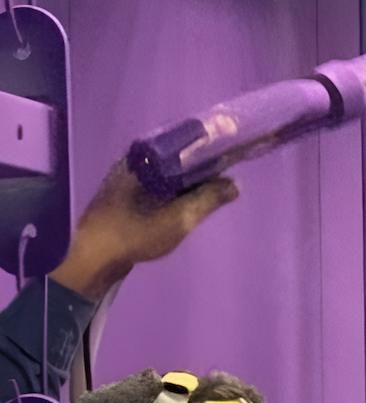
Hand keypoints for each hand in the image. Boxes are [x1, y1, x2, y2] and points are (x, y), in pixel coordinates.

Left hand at [51, 161, 238, 300]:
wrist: (93, 258)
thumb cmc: (136, 233)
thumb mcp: (179, 218)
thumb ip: (208, 199)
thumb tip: (235, 184)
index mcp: (145, 157)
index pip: (185, 144)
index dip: (209, 151)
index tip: (230, 160)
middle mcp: (133, 161)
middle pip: (175, 160)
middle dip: (199, 170)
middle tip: (221, 186)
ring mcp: (124, 179)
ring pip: (164, 176)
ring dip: (185, 185)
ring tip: (206, 198)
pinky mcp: (120, 197)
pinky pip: (154, 188)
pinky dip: (170, 195)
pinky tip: (179, 209)